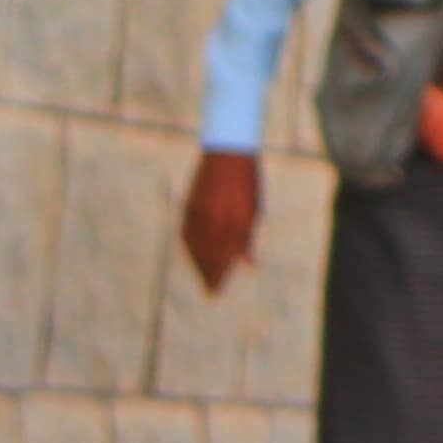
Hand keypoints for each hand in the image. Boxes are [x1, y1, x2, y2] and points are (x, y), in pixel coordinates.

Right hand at [181, 150, 263, 294]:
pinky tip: (192, 256)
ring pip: (196, 249)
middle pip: (210, 257)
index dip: (220, 276)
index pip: (226, 258)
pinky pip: (187, 235)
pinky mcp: (191, 207)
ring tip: (201, 276)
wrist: (228, 152)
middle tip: (208, 291)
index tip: (216, 291)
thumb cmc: (247, 180)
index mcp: (238, 222)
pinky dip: (189, 249)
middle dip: (208, 276)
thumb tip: (249, 265)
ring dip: (197, 265)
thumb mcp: (255, 209)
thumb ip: (249, 239)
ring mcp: (203, 214)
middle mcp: (219, 221)